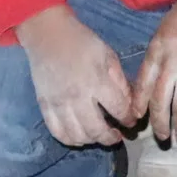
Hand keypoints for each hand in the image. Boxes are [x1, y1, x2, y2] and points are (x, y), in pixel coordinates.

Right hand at [18, 5, 134, 148]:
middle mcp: (77, 96)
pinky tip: (80, 137)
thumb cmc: (82, 42)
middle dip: (111, 138)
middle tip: (117, 135)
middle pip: (97, 130)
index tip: (131, 121)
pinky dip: (70, 139)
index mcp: (97, 81)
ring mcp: (58, 103)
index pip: (118, 109)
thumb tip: (129, 104)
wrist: (47, 35)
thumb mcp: (108, 55)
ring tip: (99, 136)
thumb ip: (120, 81)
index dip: (128, 119)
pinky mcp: (44, 106)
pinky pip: (57, 132)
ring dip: (92, 141)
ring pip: (77, 136)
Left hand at [135, 0, 176, 143]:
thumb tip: (153, 75)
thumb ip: (158, 51)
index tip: (137, 119)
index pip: (142, 85)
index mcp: (156, 50)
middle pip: (160, 103)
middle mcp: (170, 64)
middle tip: (161, 137)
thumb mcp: (166, 27)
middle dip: (159, 124)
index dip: (139, 105)